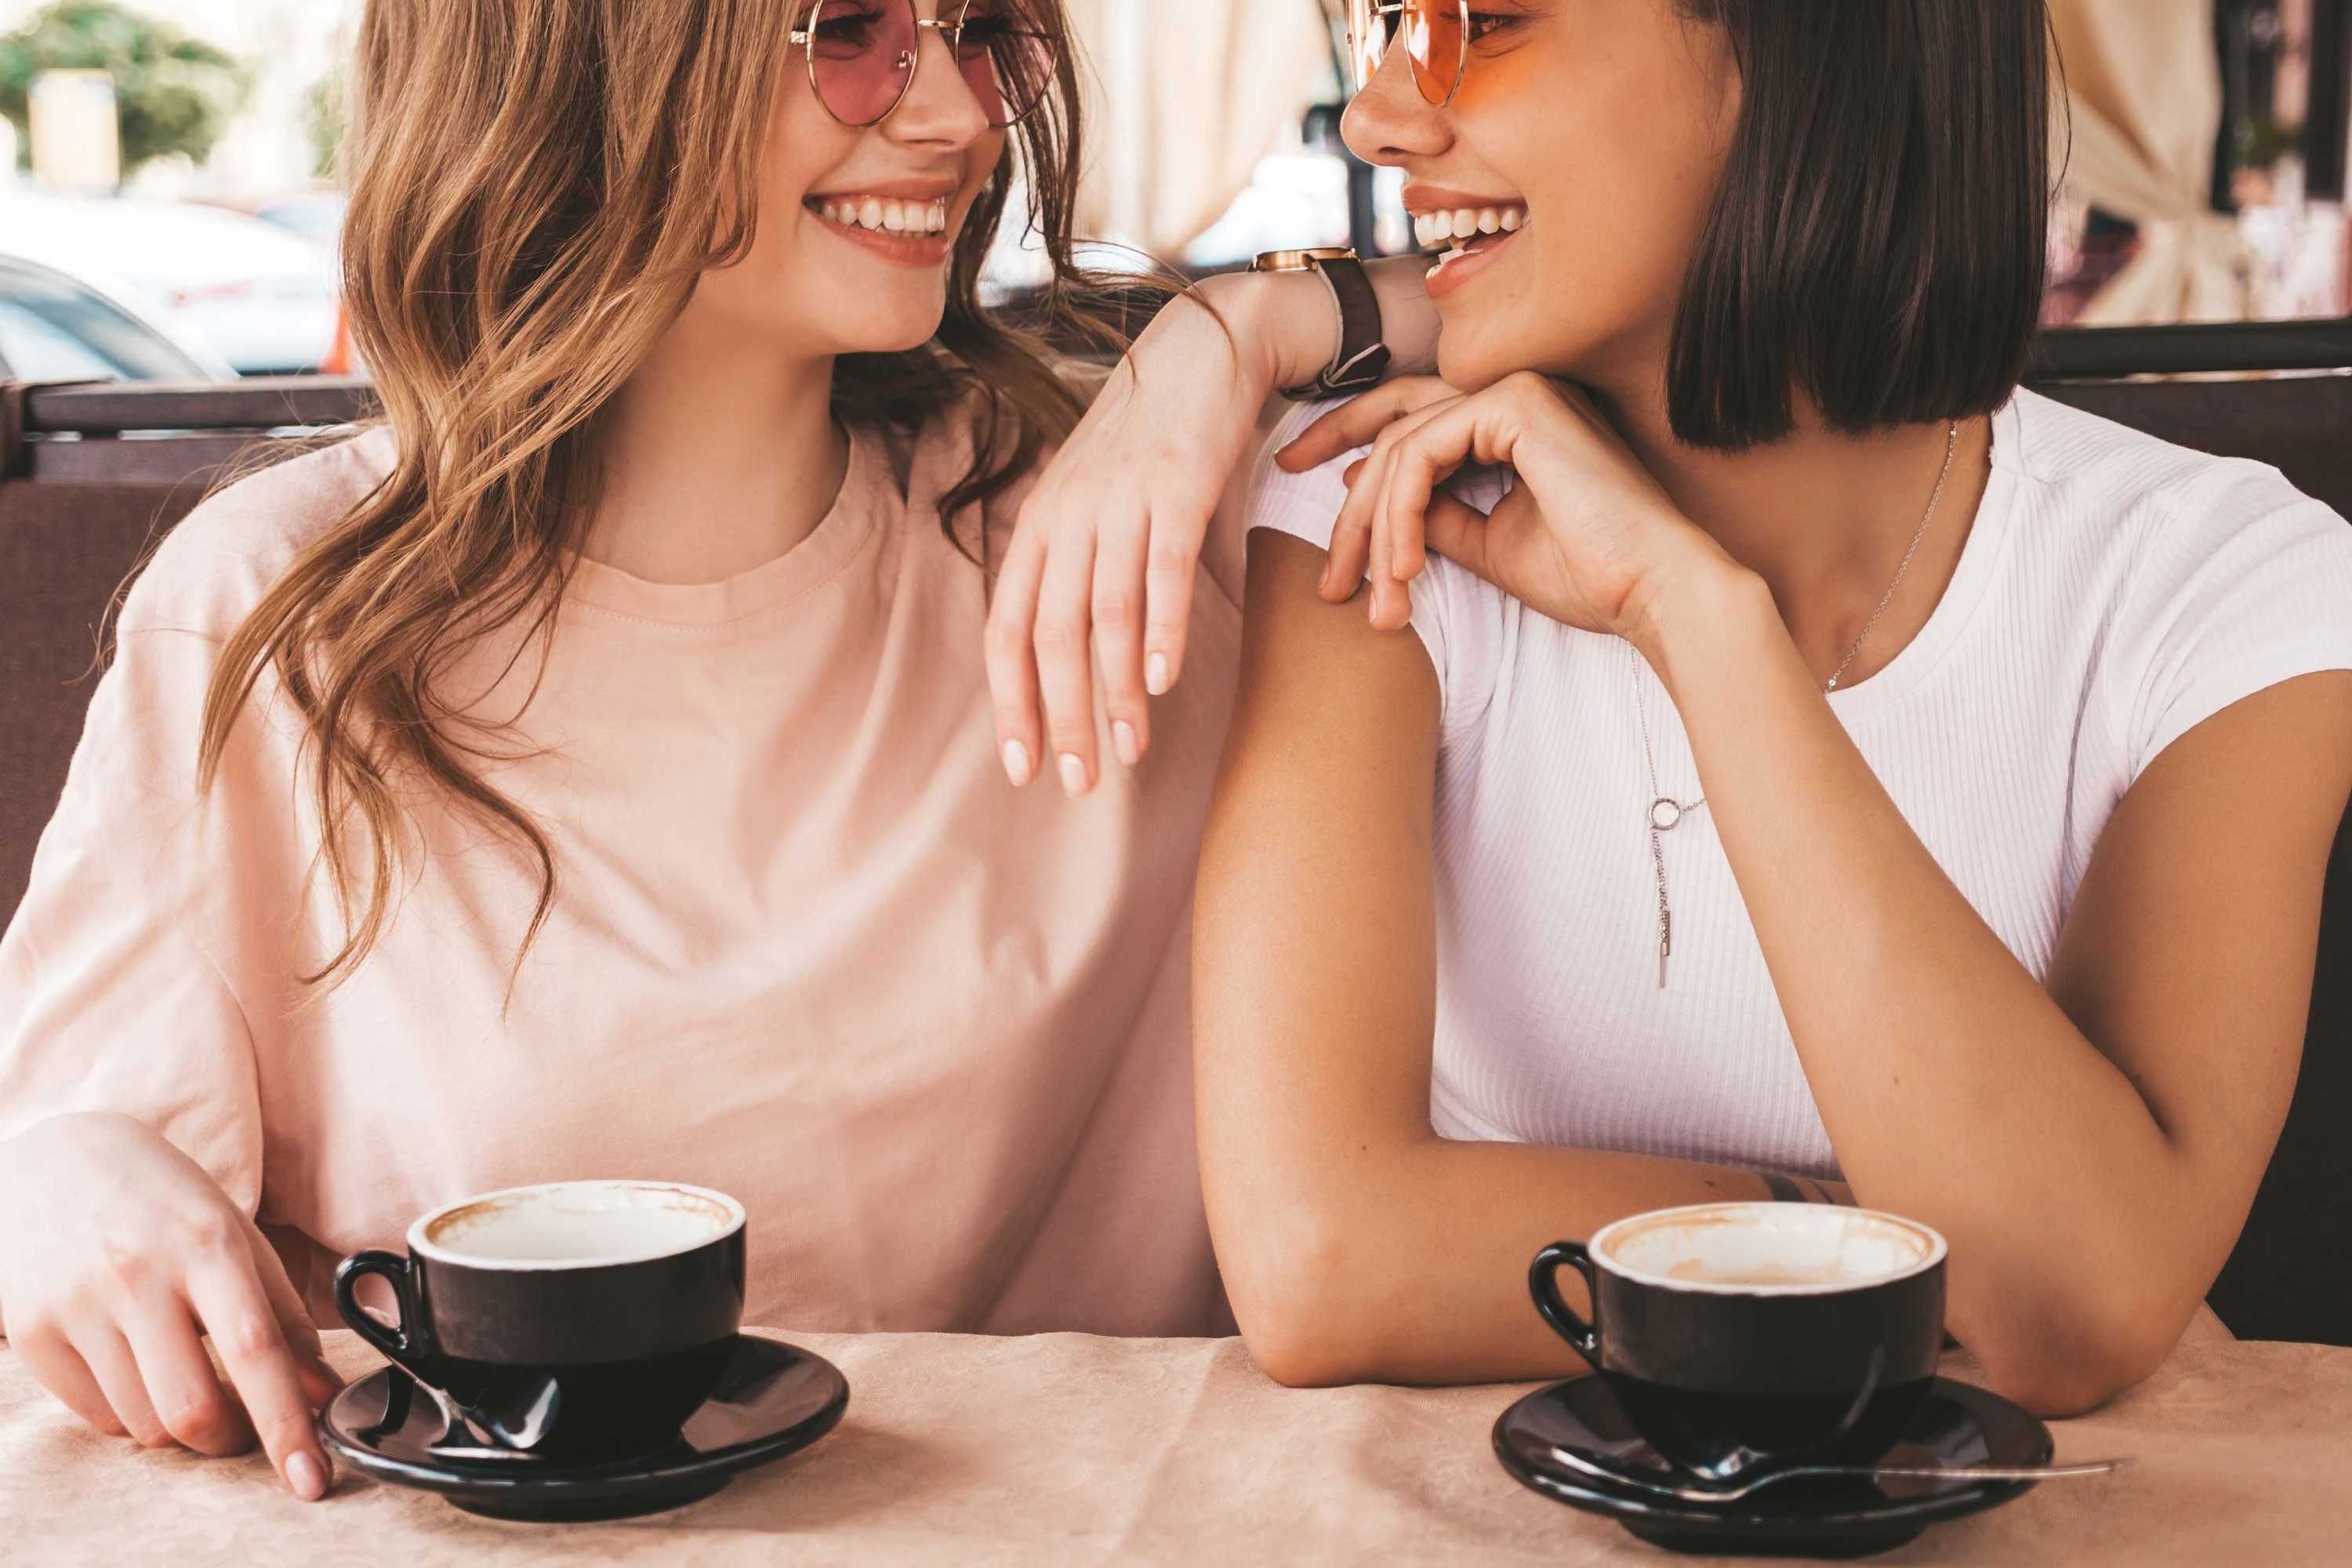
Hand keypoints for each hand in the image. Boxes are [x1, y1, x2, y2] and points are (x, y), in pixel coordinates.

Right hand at [0, 1112, 343, 1498]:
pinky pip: (99, 1418)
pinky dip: (133, 1414)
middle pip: (193, 1409)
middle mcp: (140, 1277)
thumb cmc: (162, 1199)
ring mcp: (78, 1306)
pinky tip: (139, 1367)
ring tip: (188, 1377)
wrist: (52, 1160)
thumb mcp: (235, 1235)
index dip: (288, 1424)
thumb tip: (324, 1392)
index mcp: (207, 1245)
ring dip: (181, 1425)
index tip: (311, 1479)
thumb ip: (284, 1314)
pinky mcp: (32, 1333)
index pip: (256, 1351)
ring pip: (146, 1424)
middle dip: (231, 1438)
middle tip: (245, 1424)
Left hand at [985, 276, 1288, 795]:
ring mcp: (1120, 499)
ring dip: (1118, 690)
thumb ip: (1076, 567)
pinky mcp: (1177, 486)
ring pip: (1106, 613)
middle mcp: (1068, 514)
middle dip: (1062, 715)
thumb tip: (1070, 656)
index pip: (1007, 629)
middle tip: (1079, 782)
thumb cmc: (1150, 440)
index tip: (1023, 767)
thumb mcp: (1092, 499)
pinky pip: (1161, 570)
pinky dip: (1162, 630)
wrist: (1206, 350)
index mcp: (1040, 525)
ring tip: (1130, 750)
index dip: (1011, 703)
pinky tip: (1167, 683)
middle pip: (1051, 634)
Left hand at [1276, 372, 1721, 646]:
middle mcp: (1513, 392)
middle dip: (1347, 504)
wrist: (1654, 592)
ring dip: (1374, 530)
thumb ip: (1435, 516)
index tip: (1309, 501)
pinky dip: (1398, 514)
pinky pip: (1420, 453)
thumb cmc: (1590, 576)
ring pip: (1399, 447)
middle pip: (1392, 426)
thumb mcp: (1488, 545)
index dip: (1348, 452)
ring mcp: (1516, 389)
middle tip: (1327, 579)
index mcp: (1512, 420)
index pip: (1410, 422)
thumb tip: (1377, 501)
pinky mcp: (1517, 404)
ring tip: (1375, 596)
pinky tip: (1403, 569)